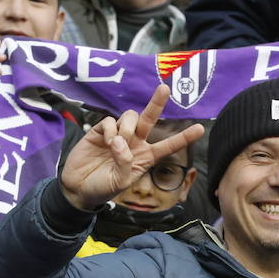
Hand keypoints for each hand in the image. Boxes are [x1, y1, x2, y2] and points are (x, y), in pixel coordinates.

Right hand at [59, 83, 204, 211]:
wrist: (78, 188)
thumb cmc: (102, 188)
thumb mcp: (119, 183)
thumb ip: (125, 164)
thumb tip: (121, 143)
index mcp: (145, 157)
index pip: (168, 145)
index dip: (183, 137)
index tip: (200, 129)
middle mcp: (135, 143)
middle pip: (150, 119)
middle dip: (157, 103)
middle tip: (165, 89)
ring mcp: (118, 135)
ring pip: (130, 117)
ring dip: (126, 128)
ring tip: (116, 145)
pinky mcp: (100, 131)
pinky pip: (110, 121)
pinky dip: (110, 129)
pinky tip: (106, 140)